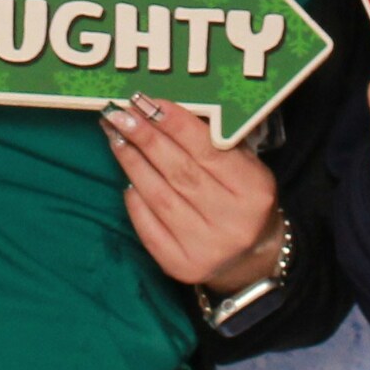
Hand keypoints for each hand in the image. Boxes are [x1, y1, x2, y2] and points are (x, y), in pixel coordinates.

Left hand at [103, 97, 281, 289]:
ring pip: (159, 197)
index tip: (148, 102)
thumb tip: (164, 112)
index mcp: (254, 191)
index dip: (176, 124)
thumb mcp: (246, 168)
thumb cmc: (244, 201)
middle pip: (179, 172)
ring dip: (133, 163)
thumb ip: (215, 143)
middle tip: (120, 114)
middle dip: (146, 138)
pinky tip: (127, 179)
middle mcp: (231, 222)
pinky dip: (135, 201)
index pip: (209, 150)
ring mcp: (205, 248)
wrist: (252, 259)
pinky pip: (149, 228)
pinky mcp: (181, 266)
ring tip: (116, 137)